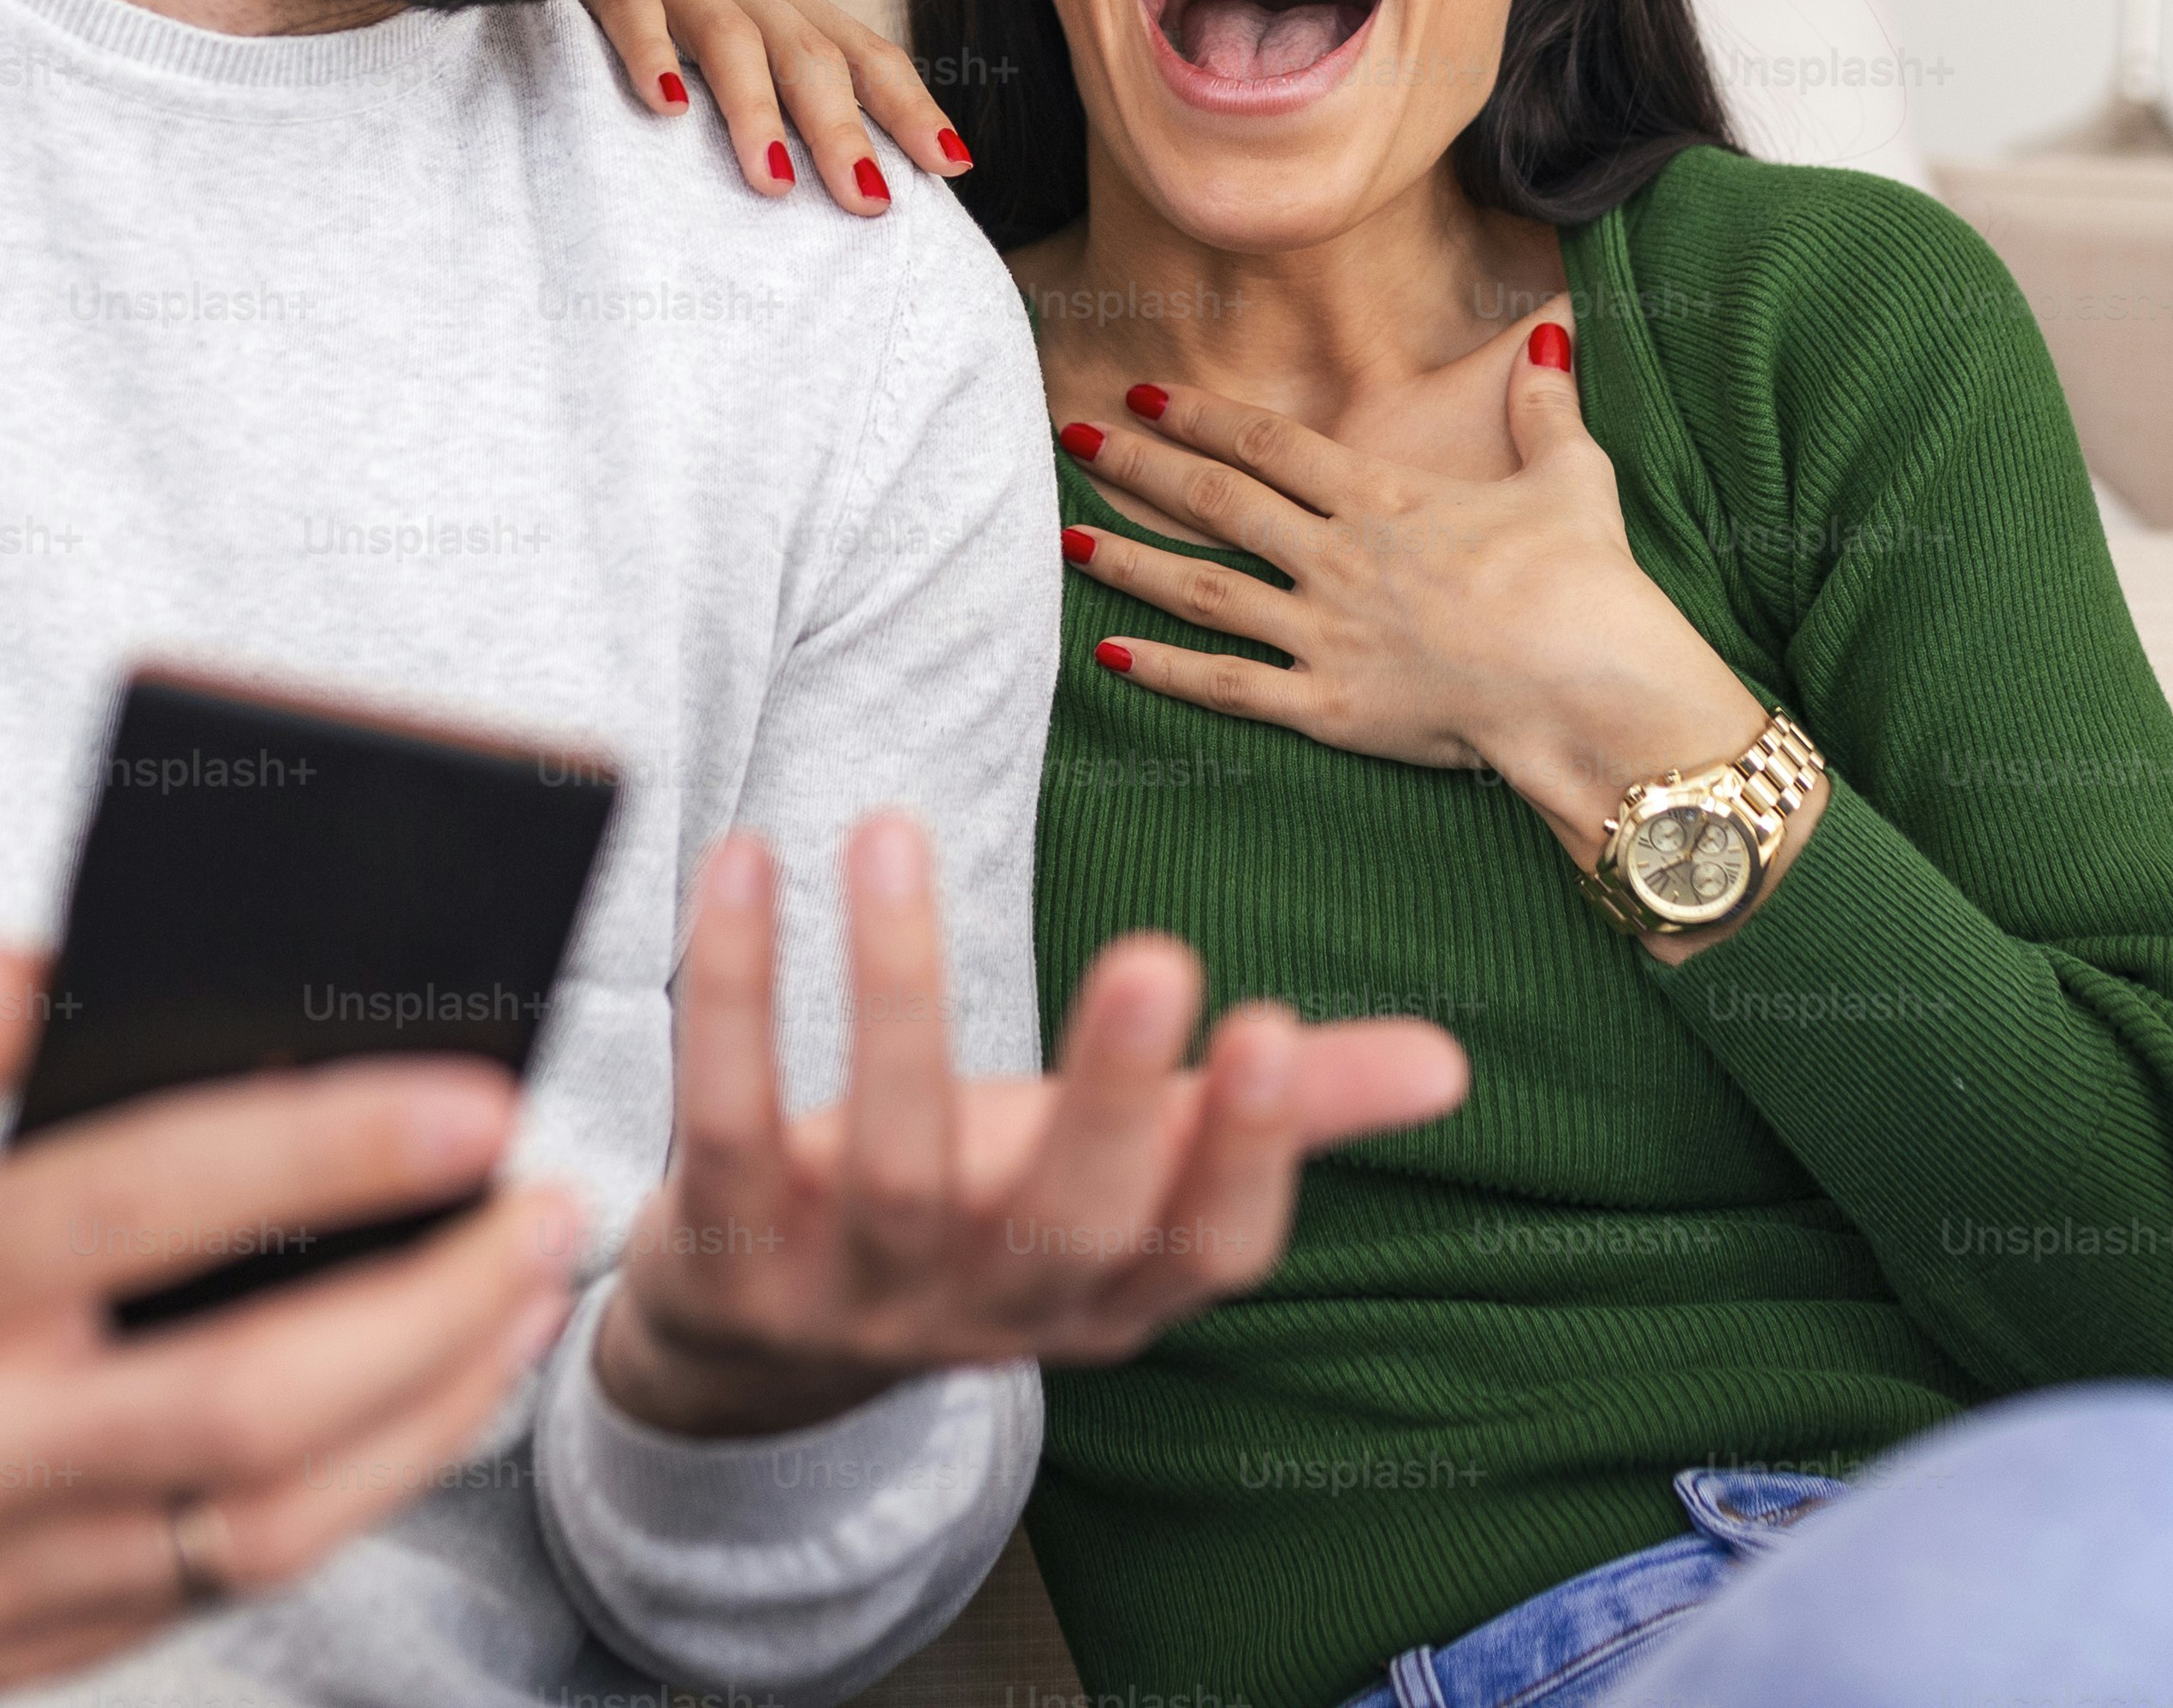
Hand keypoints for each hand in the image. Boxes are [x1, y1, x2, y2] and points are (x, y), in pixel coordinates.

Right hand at [0, 950, 582, 1687]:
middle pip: (238, 1403)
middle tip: (550, 1204)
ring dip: (427, 1409)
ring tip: (527, 1292)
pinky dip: (351, 1488)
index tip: (474, 1101)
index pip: (136, 1212)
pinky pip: (222, 1580)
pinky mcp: (8, 1650)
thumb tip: (37, 975)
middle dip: (430, 1307)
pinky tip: (432, 1391)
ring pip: (259, 1524)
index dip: (321, 1154)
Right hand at [573, 0, 966, 216]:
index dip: (909, 105)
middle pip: (807, 51)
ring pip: (730, 34)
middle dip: (842, 129)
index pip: (862, 52)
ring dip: (756, 111)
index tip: (949, 166)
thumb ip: (780, 103)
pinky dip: (651, 54)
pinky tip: (664, 109)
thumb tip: (854, 192)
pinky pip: (632, 6)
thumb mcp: (723, 62)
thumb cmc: (640, 37)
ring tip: (772, 182)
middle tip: (865, 202)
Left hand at [593, 816, 1466, 1434]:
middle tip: (1156, 953)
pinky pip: (726, 1120)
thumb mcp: (1130, 1167)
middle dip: (1113, 1095)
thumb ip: (1280, 1110)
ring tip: (892, 832)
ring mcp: (853, 1290)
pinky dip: (732, 993)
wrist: (758, 1338)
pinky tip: (750, 862)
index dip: (1245, 1156)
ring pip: (889, 1158)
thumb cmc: (987, 1206)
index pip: (1204, 1249)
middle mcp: (992, 1305)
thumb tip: (1448, 1063)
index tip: (1268, 1027)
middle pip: (1065, 1220)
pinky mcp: (724, 1253)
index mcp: (1110, 1286)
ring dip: (894, 990)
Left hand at [1063, 321, 1790, 888]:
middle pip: (1217, 502)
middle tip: (1073, 433)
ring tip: (1064, 536)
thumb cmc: (1588, 585)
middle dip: (1139, 464)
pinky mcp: (1330, 709)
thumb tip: (1551, 336)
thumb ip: (1545, 407)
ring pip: (1204, 590)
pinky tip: (1109, 652)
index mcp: (1386, 500)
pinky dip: (1166, 671)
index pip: (1270, 445)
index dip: (1201, 416)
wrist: (1589, 686)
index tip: (1144, 390)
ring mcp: (1327, 635)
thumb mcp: (1571, 478)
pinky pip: (1230, 687)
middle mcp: (1340, 559)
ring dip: (1129, 560)